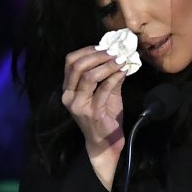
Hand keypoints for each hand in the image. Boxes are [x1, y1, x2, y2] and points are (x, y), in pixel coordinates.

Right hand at [61, 46, 127, 189]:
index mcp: (68, 90)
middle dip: (97, 55)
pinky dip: (114, 77)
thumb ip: (109, 76)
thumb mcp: (106, 94)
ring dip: (107, 65)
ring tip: (120, 60)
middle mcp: (69, 97)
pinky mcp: (92, 112)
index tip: (104, 47)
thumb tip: (119, 57)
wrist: (105, 144)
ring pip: (89, 76)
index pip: (70, 62)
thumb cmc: (104, 118)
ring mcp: (79, 105)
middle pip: (77, 66)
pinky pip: (103, 89)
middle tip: (114, 51)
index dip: (87, 51)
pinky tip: (123, 72)